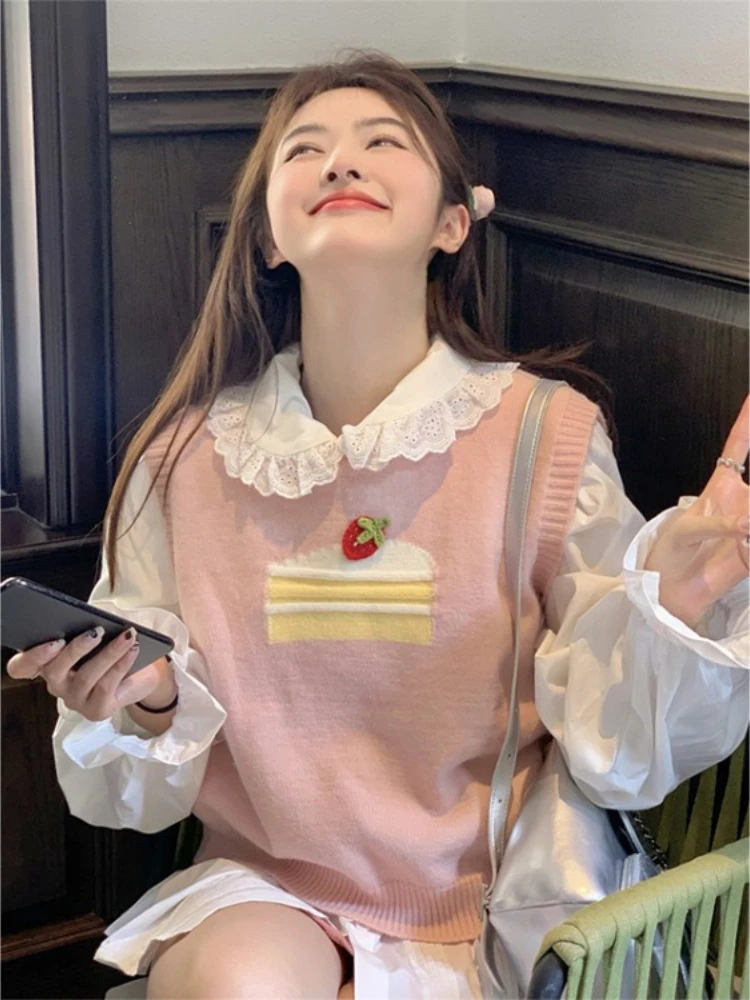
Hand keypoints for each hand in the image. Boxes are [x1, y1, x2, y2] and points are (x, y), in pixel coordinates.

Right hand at [6, 628, 173, 721]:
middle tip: (96, 632)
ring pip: (86, 676)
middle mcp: (56, 684)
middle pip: (54, 670)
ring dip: (109, 653)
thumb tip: (97, 617)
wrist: (140, 674)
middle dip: (76, 649)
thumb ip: (90, 625)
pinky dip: (121, 664)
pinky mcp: (95, 711)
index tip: (53, 641)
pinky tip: (133, 650)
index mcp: (48, 662)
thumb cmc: (112, 648)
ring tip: (127, 635)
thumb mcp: (100, 633)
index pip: (22, 667)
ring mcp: (74, 700)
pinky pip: (106, 686)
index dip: (31, 656)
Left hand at [645, 396, 748, 627]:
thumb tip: (748, 524)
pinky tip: (740, 545)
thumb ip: (718, 524)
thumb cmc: (669, 553)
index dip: (746, 422)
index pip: (738, 446)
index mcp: (721, 485)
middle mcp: (743, 501)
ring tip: (739, 532)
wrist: (670, 593)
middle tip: (745, 508)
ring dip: (749, 521)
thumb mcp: (686, 531)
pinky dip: (749, 540)